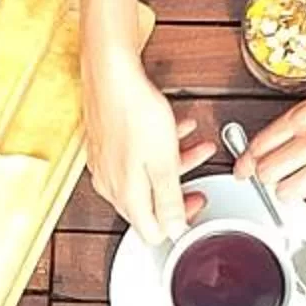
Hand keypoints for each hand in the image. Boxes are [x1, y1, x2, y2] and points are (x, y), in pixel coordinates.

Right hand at [82, 37, 215, 244]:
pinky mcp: (106, 145)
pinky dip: (159, 148)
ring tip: (198, 147)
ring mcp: (106, 164)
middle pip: (149, 205)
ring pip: (145, 177)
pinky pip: (135, 157)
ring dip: (176, 164)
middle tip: (199, 183)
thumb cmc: (133, 111)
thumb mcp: (163, 161)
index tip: (196, 203)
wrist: (111, 74)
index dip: (179, 224)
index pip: (152, 231)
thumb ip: (169, 199)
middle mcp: (110, 184)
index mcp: (125, 194)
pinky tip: (176, 130)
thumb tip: (174, 230)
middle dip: (180, 190)